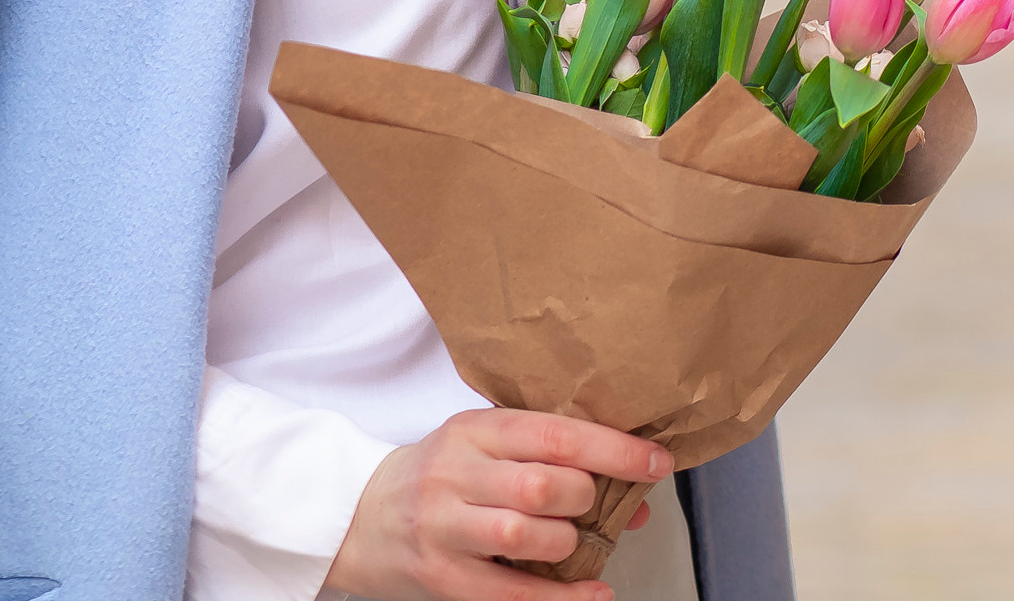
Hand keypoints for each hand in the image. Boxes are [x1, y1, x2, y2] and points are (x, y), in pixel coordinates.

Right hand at [319, 407, 667, 600]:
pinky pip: (510, 592)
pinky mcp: (442, 578)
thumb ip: (547, 460)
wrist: (357, 515)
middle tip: (595, 502)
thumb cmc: (436, 475)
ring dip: (568, 541)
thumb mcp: (481, 447)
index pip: (554, 432)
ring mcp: (445, 527)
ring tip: (577, 541)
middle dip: (586, 496)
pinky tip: (593, 594)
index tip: (656, 461)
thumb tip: (634, 497)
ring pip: (524, 532)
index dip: (613, 448)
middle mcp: (457, 473)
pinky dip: (560, 598)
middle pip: (540, 482)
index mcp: (474, 429)